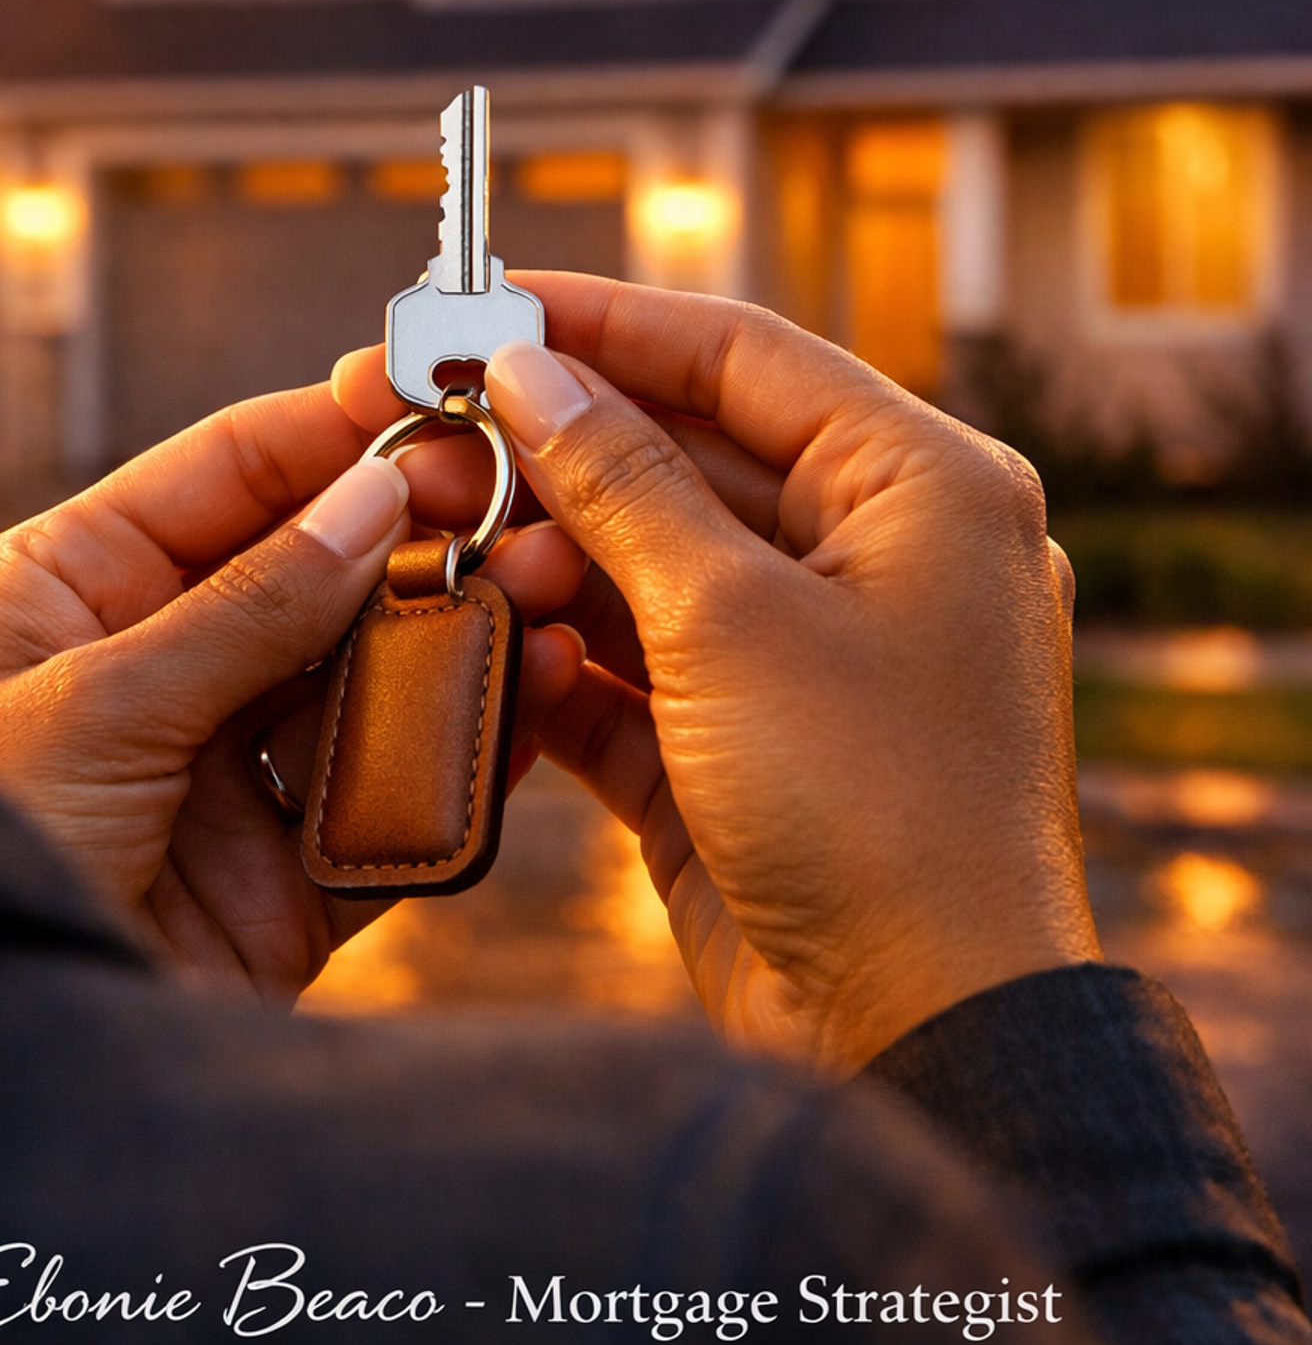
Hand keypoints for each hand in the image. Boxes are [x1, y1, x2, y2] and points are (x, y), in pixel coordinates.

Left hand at [0, 382, 585, 998]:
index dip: (335, 437)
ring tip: (549, 595)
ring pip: (369, 680)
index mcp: (73, 590)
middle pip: (318, 574)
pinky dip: (462, 754)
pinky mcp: (286, 881)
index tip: (445, 414)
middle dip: (425, 540)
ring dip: (460, 636)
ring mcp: (227, 775)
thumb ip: (248, 604)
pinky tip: (530, 698)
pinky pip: (392, 800)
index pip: (226, 474)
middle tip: (529, 512)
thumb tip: (374, 495)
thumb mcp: (97, 705)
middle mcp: (158, 669)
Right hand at [333, 274, 1096, 1073]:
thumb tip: (530, 369)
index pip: (743, 351)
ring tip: (443, 534)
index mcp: (921, 483)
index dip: (606, 319)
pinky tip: (490, 633)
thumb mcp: (729, 619)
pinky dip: (567, 648)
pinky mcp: (750, 738)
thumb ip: (619, 481)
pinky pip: (642, 658)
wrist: (919, 1042)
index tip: (486, 302)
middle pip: (688, 450)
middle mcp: (877, 548)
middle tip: (423, 418)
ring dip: (549, 549)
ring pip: (652, 556)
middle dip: (555, 442)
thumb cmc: (872, 809)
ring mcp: (813, 648)